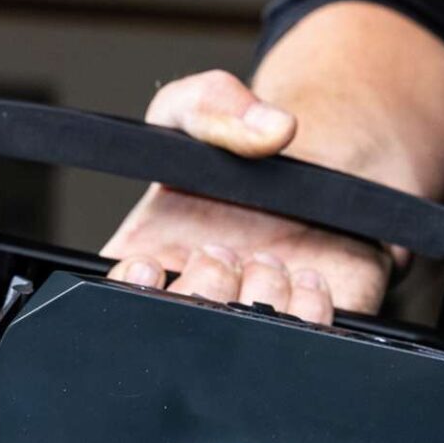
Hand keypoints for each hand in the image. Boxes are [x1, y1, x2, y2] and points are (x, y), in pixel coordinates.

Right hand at [101, 69, 391, 322]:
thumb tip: (272, 128)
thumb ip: (213, 102)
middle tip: (226, 251)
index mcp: (150, 256)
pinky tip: (309, 276)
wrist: (326, 177)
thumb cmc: (248, 152)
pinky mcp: (303, 328)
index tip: (154, 261)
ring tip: (271, 259)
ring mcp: (250, 322)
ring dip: (260, 296)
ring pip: (243, 339)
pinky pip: (306, 340)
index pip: (117, 298)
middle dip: (206, 285)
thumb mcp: (206, 104)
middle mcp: (198, 298)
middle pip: (182, 326)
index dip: (130, 289)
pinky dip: (310, 310)